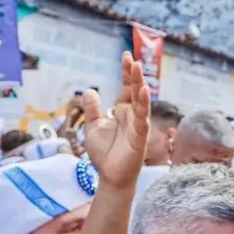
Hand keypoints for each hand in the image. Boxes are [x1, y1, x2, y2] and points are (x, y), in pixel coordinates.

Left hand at [83, 52, 149, 188]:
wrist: (110, 176)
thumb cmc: (104, 154)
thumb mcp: (93, 127)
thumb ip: (92, 109)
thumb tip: (89, 90)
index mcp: (122, 112)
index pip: (126, 88)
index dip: (126, 73)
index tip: (126, 56)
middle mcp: (132, 116)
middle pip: (135, 90)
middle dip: (134, 74)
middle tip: (131, 58)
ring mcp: (138, 125)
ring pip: (140, 101)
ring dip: (140, 84)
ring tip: (137, 68)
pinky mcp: (139, 137)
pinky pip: (142, 118)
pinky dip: (143, 105)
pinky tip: (143, 92)